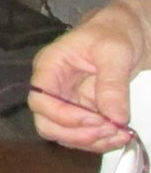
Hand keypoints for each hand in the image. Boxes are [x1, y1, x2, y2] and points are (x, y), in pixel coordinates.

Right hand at [29, 0, 150, 151]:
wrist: (131, 30)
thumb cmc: (115, 30)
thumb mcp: (114, 52)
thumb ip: (113, 84)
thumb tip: (114, 118)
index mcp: (50, 66)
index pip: (40, 99)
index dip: (63, 116)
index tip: (97, 121)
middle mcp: (53, 87)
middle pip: (47, 123)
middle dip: (77, 134)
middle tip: (109, 130)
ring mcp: (68, 101)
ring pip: (64, 135)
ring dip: (91, 142)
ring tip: (120, 135)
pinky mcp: (85, 111)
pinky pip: (83, 135)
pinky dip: (100, 141)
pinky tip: (120, 135)